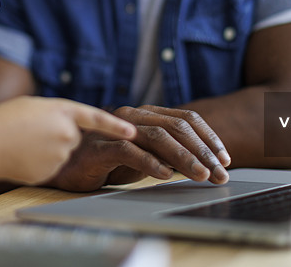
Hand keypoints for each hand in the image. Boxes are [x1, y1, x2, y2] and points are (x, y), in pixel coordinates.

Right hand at [0, 96, 135, 185]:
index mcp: (62, 110)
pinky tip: (23, 158)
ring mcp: (60, 154)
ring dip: (48, 150)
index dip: (116, 126)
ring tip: (24, 145)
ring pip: (63, 153)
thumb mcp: (33, 107)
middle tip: (32, 133)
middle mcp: (66, 132)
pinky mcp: (52, 172)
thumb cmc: (3, 121)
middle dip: (58, 136)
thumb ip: (56, 114)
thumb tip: (70, 127)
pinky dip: (41, 163)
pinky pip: (53, 166)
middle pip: (73, 137)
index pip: (96, 118)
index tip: (133, 132)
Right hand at [48, 105, 230, 191]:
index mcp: (147, 113)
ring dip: (184, 157)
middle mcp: (134, 115)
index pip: (186, 118)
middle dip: (203, 151)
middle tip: (219, 173)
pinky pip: (130, 151)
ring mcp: (117, 128)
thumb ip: (167, 153)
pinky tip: (166, 176)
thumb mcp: (144, 155)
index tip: (225, 158)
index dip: (209, 137)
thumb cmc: (106, 160)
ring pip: (158, 137)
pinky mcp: (101, 147)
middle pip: (177, 127)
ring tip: (201, 175)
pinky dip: (150, 163)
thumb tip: (202, 164)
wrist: (65, 163)